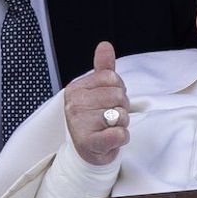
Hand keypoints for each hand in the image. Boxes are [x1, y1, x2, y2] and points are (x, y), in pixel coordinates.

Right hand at [64, 41, 129, 164]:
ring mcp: (80, 124)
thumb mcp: (97, 91)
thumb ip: (102, 68)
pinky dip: (121, 138)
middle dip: (121, 107)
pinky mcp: (90, 143)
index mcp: (76, 89)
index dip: (118, 90)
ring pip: (121, 115)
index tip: (108, 101)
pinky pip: (120, 133)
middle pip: (118, 96)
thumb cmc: (94, 120)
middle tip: (109, 117)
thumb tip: (105, 46)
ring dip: (121, 124)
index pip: (112, 78)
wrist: (87, 151)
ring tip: (108, 128)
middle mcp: (75, 105)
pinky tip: (111, 139)